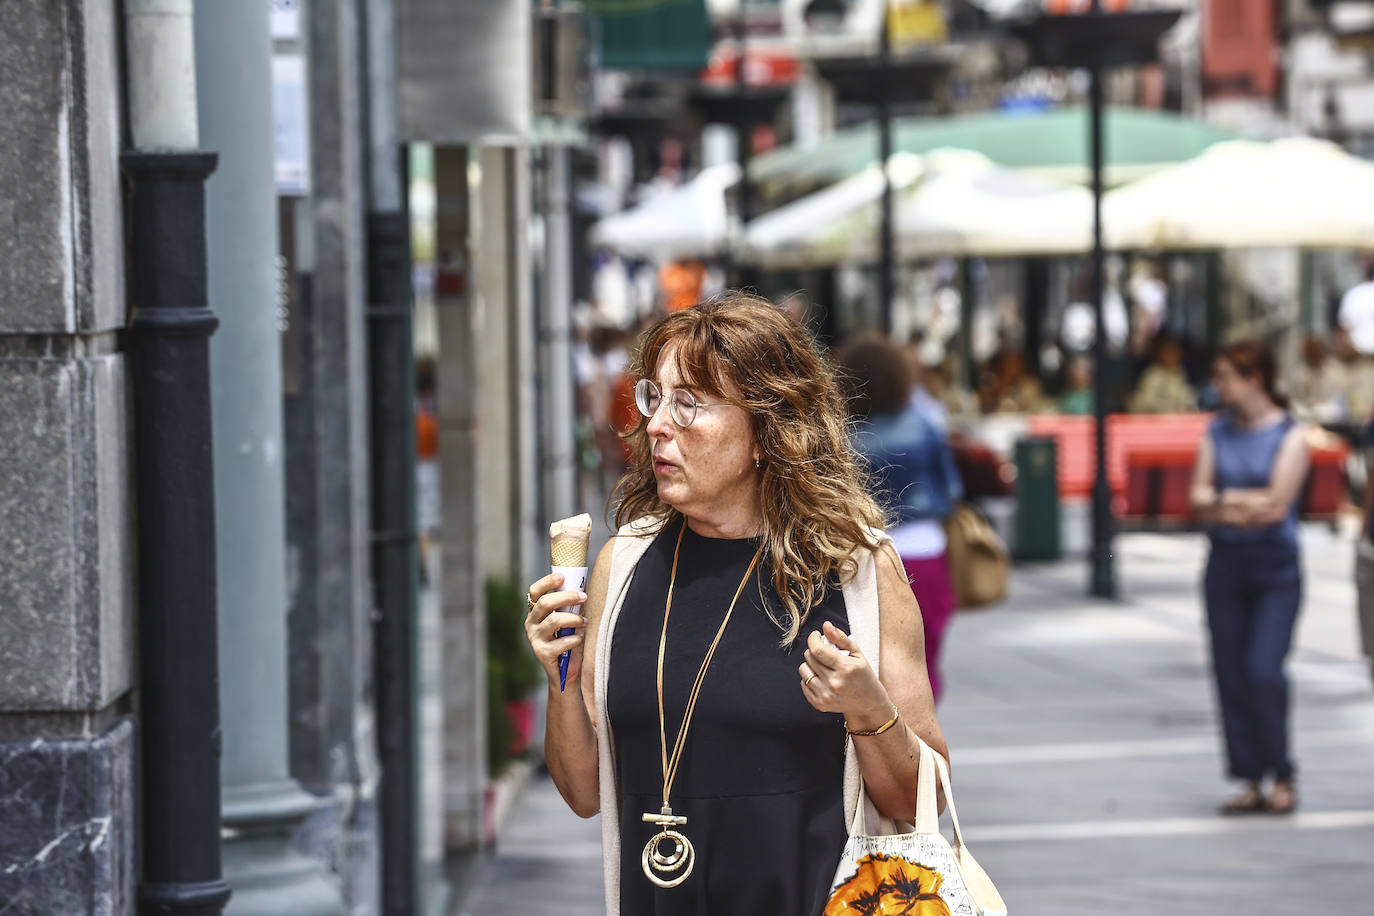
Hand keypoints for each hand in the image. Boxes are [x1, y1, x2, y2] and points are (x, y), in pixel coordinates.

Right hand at [523, 572, 588, 687]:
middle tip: (583, 597)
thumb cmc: (570, 642)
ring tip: (584, 621)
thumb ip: (572, 605)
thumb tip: (585, 584)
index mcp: (535, 613)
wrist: (566, 673)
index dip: (547, 582)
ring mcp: (535, 639)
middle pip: (545, 603)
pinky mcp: (543, 653)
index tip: (562, 576)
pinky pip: (561, 641)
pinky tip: (579, 640)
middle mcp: (531, 624)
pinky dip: (575, 639)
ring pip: (554, 620)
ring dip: (574, 618)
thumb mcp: (569, 620)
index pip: (535, 592)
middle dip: (567, 597)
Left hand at [798, 621, 892, 726]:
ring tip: (823, 665)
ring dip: (810, 663)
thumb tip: (825, 625)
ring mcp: (826, 696)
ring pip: (803, 669)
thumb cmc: (864, 676)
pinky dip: (809, 677)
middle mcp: (834, 683)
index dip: (813, 639)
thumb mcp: (858, 654)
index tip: (816, 635)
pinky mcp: (820, 704)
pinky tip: (821, 677)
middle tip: (824, 651)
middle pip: (809, 657)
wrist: (868, 704)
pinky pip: (803, 683)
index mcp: (846, 668)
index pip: (818, 649)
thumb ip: (841, 638)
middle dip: (814, 649)